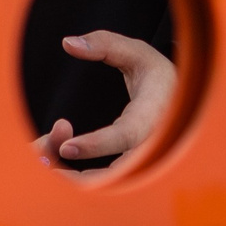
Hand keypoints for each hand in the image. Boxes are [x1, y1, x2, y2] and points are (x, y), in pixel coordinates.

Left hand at [28, 30, 176, 167]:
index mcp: (154, 114)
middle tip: (44, 162)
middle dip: (80, 174)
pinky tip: (60, 168)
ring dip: (78, 179)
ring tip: (45, 164)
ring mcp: (146, 160)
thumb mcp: (137, 52)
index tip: (66, 148)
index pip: (127, 135)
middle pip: (118, 170)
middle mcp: (153, 145)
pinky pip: (112, 181)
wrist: (181, 99)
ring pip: (113, 182)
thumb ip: (104, 44)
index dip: (97, 145)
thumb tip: (67, 43)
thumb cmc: (158, 74)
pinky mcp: (135, 167)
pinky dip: (85, 179)